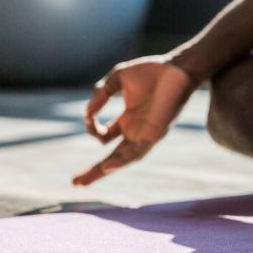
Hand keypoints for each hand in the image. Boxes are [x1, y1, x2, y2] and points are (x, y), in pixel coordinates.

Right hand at [72, 56, 197, 185]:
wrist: (177, 70)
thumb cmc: (151, 72)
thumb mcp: (118, 79)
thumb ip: (101, 94)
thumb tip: (87, 113)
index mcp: (127, 120)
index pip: (104, 136)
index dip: (91, 127)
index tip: (89, 118)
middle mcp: (136, 132)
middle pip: (112, 156)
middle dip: (94, 170)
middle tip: (75, 182)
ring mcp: (145, 135)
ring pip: (122, 159)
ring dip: (103, 170)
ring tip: (84, 181)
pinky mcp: (155, 134)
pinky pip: (137, 152)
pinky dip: (121, 160)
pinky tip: (107, 167)